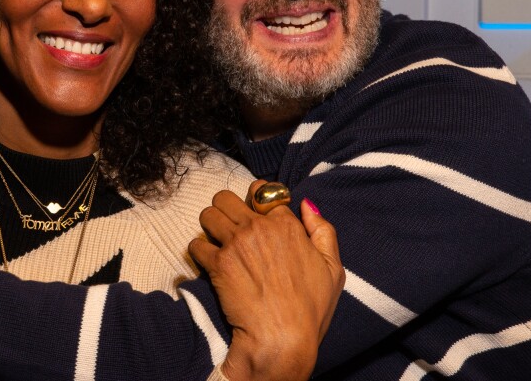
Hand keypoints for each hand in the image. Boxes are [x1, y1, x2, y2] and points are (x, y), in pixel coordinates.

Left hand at [189, 180, 343, 380]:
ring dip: (210, 226)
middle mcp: (259, 227)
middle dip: (225, 209)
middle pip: (226, 197)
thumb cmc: (311, 309)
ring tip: (216, 241)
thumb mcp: (333, 269)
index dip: (254, 199)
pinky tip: (209, 263)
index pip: (261, 190)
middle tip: (228, 226)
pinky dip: (200, 252)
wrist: (283, 339)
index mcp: (286, 224)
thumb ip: (323, 231)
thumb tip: (306, 205)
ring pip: (208, 214)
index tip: (252, 212)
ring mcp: (236, 243)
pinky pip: (196, 244)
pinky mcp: (217, 263)